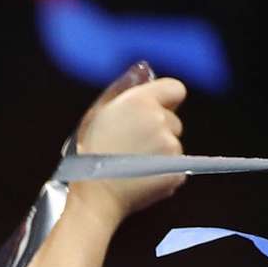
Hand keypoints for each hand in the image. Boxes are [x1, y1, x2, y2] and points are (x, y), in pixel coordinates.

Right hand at [69, 66, 188, 219]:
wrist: (95, 197)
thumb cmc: (89, 155)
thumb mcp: (97, 114)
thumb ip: (122, 88)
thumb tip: (142, 69)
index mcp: (141, 102)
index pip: (176, 88)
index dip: (165, 99)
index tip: (152, 111)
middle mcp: (161, 121)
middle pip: (173, 120)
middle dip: (158, 130)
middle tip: (132, 146)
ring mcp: (172, 147)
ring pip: (173, 144)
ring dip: (159, 152)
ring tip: (133, 165)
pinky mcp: (178, 171)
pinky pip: (176, 167)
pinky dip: (163, 172)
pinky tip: (141, 177)